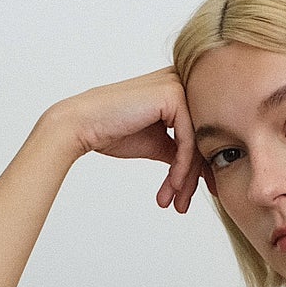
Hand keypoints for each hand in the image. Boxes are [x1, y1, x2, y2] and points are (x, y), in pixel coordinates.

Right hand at [47, 69, 212, 213]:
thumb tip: (202, 169)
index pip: (199, 133)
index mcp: (178, 90)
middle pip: (201, 138)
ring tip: (175, 202)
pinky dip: (182, 168)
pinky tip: (172, 186)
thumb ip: (180, 149)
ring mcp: (179, 85)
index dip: (197, 168)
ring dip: (186, 178)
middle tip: (183, 205)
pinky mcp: (173, 95)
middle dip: (194, 178)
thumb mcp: (157, 143)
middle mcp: (182, 81)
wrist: (83, 126)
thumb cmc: (113, 132)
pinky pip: (187, 141)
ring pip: (197, 142)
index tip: (189, 195)